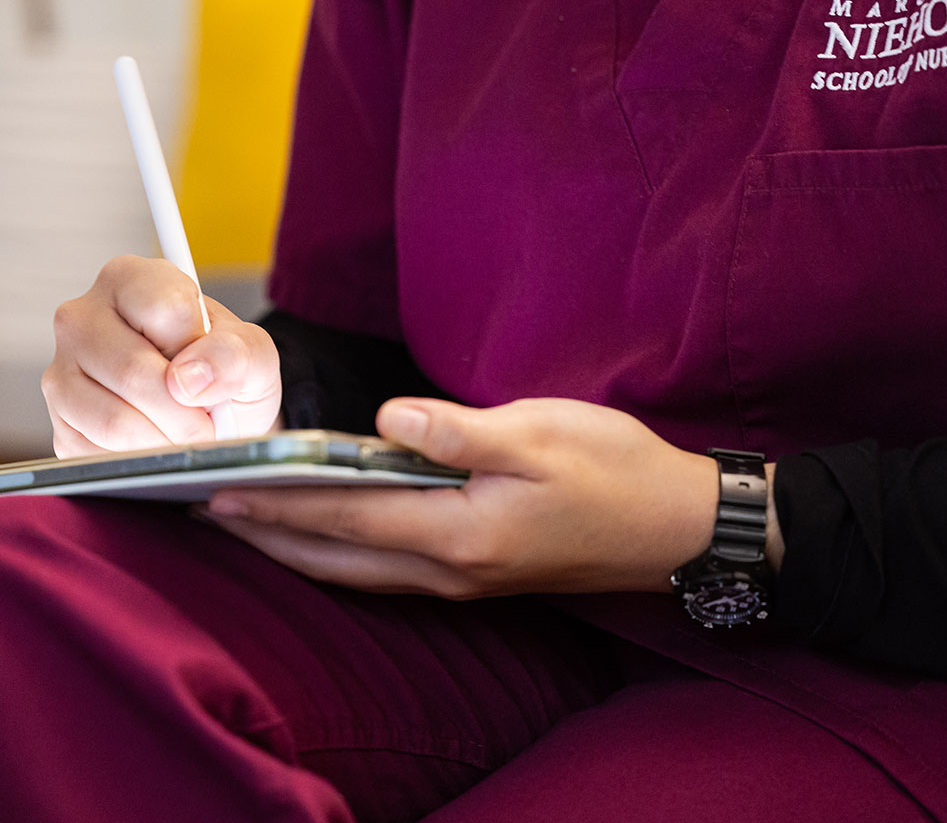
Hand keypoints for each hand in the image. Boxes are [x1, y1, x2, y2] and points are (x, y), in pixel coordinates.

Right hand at [42, 255, 281, 456]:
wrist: (212, 411)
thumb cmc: (224, 370)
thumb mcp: (252, 353)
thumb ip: (236, 354)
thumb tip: (190, 378)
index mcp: (132, 280)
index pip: (164, 309)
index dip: (200, 349)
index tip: (212, 367)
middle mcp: (84, 318)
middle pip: (133, 371)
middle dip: (185, 412)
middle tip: (208, 422)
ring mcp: (62, 371)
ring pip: (113, 420)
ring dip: (165, 441)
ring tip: (186, 434)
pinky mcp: (59, 423)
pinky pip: (98, 454)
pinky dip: (141, 461)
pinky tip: (157, 443)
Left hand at [202, 397, 724, 598]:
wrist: (676, 527)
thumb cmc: (615, 470)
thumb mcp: (540, 432)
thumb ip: (455, 432)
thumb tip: (383, 421)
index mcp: (460, 531)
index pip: (347, 517)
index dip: (281, 504)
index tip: (223, 492)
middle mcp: (454, 569)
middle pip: (341, 558)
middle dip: (274, 538)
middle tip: (217, 518)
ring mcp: (468, 580)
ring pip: (362, 572)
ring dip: (305, 551)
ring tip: (260, 531)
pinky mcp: (484, 574)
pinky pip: (392, 574)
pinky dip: (348, 557)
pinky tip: (337, 542)